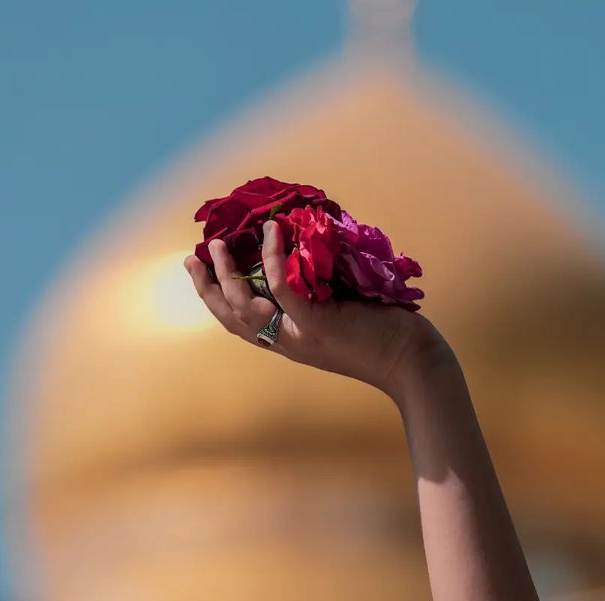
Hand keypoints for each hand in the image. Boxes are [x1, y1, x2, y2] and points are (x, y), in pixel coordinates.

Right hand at [184, 220, 445, 396]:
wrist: (413, 363)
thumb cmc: (388, 335)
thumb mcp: (345, 314)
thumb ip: (322, 292)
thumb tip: (311, 250)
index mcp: (289, 342)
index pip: (240, 324)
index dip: (215, 299)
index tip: (200, 271)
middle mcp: (287, 342)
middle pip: (231, 317)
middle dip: (206, 288)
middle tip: (192, 257)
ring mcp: (299, 334)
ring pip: (246, 305)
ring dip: (226, 274)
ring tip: (218, 244)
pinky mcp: (317, 324)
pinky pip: (283, 287)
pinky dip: (273, 257)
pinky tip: (273, 232)